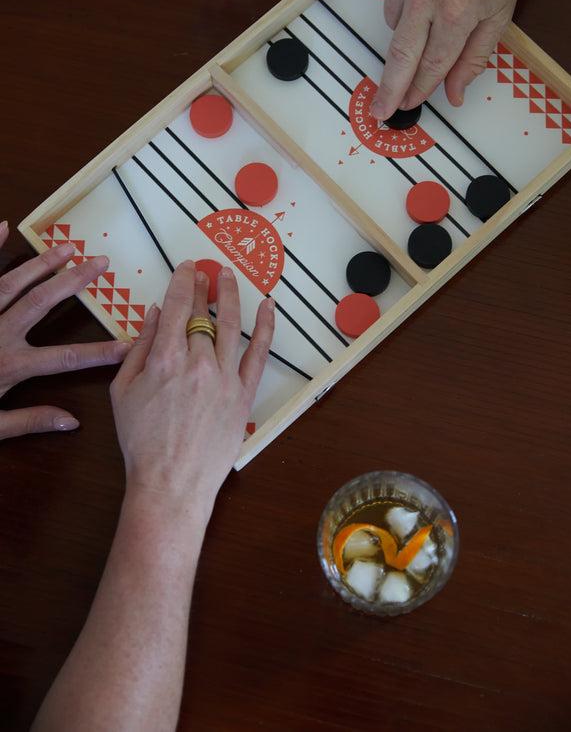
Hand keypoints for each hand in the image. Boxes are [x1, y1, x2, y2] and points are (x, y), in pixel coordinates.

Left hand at [0, 221, 129, 439]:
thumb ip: (29, 422)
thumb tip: (72, 421)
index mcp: (7, 367)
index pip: (64, 359)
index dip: (100, 352)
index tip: (128, 344)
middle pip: (41, 303)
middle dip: (74, 282)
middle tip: (100, 262)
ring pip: (11, 283)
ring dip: (40, 264)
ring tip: (66, 248)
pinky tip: (2, 226)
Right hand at [110, 261, 274, 517]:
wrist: (171, 482)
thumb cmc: (140, 440)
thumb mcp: (123, 391)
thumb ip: (139, 348)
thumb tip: (153, 313)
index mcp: (163, 359)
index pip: (175, 307)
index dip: (182, 282)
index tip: (186, 267)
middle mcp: (197, 362)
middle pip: (201, 314)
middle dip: (201, 288)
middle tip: (204, 271)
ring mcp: (224, 377)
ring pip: (231, 325)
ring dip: (231, 296)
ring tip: (229, 276)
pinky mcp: (244, 394)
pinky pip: (259, 354)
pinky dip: (266, 328)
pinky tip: (269, 306)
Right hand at [371, 0, 537, 118]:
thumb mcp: (501, 12)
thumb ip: (474, 57)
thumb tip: (454, 96)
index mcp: (458, 10)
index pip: (431, 65)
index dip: (418, 90)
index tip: (406, 107)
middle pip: (401, 55)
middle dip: (389, 88)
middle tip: (379, 112)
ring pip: (394, 22)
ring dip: (409, 27)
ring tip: (434, 2)